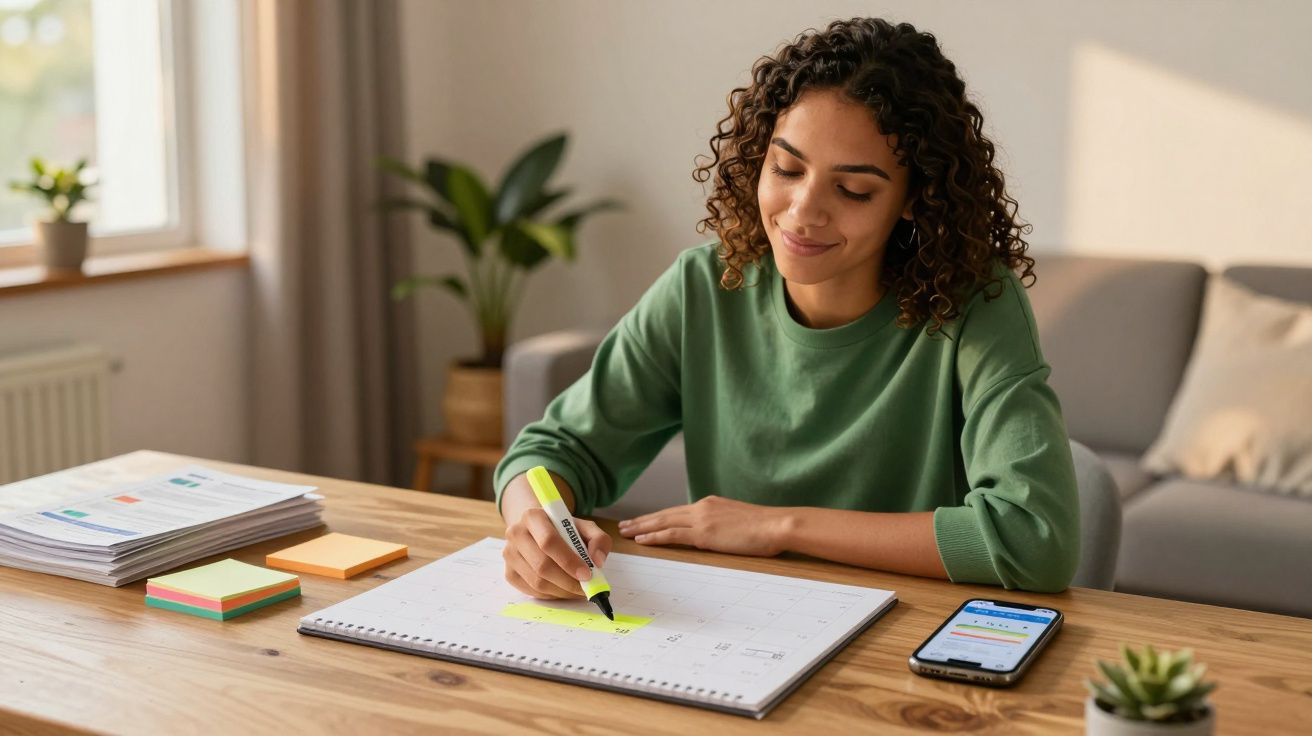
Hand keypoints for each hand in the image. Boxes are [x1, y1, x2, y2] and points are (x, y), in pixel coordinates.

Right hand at [503, 507, 611, 599]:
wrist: (537, 531)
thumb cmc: (563, 530)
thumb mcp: (584, 527)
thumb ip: (599, 539)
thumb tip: (598, 561)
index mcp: (533, 516)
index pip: (549, 541)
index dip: (569, 561)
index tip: (587, 574)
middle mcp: (516, 533)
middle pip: (542, 565)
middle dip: (568, 581)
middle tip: (586, 588)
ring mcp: (509, 554)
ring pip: (537, 582)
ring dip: (562, 591)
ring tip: (578, 590)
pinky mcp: (509, 573)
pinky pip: (531, 591)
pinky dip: (551, 595)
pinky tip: (563, 589)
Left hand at [617, 495, 791, 556]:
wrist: (777, 524)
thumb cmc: (765, 527)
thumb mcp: (739, 521)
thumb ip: (723, 524)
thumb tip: (717, 534)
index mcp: (710, 504)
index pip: (677, 511)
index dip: (658, 516)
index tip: (644, 521)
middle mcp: (702, 507)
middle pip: (665, 514)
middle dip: (643, 520)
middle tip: (624, 525)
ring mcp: (702, 519)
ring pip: (664, 522)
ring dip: (642, 527)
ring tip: (626, 532)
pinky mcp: (704, 533)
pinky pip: (673, 534)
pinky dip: (655, 536)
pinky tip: (643, 540)